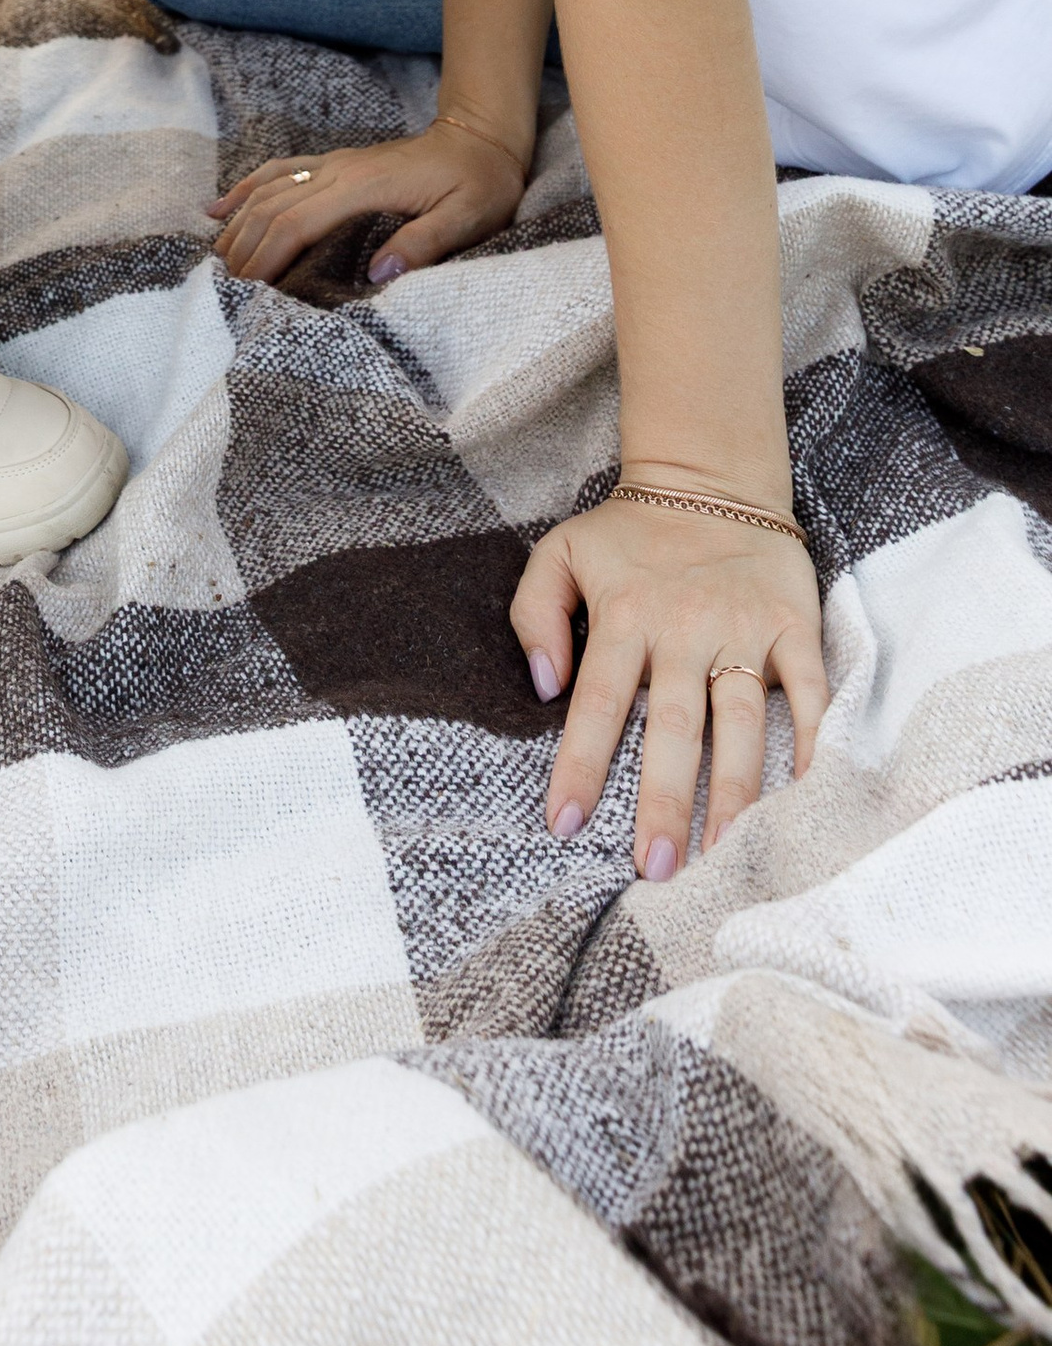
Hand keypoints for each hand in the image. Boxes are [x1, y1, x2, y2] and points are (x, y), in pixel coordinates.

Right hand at [210, 116, 525, 282]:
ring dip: (239, 223)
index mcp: (364, 187)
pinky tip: (221, 208)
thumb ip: (424, 243)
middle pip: (273, 208)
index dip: (268, 257)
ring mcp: (333, 164)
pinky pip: (280, 171)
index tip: (249, 291)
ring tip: (218, 261)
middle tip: (226, 290)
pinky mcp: (335, 164)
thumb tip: (378, 275)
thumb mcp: (468, 217)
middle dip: (245, 248)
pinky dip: (246, 189)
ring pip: (269, 189)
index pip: (298, 223)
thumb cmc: (480, 181)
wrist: (481, 137)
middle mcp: (338, 171)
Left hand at [513, 490, 826, 876]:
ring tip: (724, 853)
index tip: (564, 825)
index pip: (595, 703)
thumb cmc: (629, 530)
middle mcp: (682, 629)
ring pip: (739, 721)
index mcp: (623, 616)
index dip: (579, 765)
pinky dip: (810, 739)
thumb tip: (544, 686)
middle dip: (662, 801)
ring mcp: (741, 629)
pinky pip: (806, 691)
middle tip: (654, 868)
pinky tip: (806, 792)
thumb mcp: (560, 551)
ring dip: (733, 791)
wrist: (710, 476)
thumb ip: (534, 613)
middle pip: (671, 727)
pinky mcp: (792, 626)